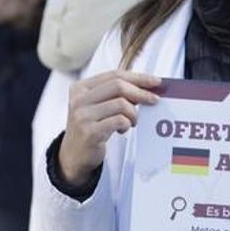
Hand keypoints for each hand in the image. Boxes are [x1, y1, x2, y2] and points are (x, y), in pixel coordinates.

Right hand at [57, 70, 160, 185]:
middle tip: (154, 100)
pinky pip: (119, 121)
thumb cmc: (91, 128)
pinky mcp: (90, 132)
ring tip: (132, 122)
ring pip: (121, 103)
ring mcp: (83, 115)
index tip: (156, 81)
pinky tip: (122, 129)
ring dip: (133, 113)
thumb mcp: (97, 106)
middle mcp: (79, 99)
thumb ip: (115, 94)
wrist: (73, 156)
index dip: (138, 77)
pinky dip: (126, 124)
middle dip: (141, 92)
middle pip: (118, 86)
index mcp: (81, 88)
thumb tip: (146, 86)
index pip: (114, 75)